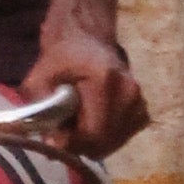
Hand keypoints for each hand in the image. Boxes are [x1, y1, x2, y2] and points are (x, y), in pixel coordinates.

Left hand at [17, 16, 149, 160]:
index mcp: (107, 81)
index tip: (52, 137)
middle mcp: (130, 93)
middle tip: (62, 129)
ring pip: (112, 144)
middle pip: (103, 143)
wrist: (88, 39)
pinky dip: (104, 138)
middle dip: (79, 144)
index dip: (70, 142)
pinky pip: (121, 139)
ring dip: (91, 142)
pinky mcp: (142, 111)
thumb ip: (40, 105)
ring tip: (76, 121)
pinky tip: (92, 120)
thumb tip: (49, 141)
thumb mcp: (41, 74)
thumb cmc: (63, 56)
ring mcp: (140, 103)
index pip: (93, 133)